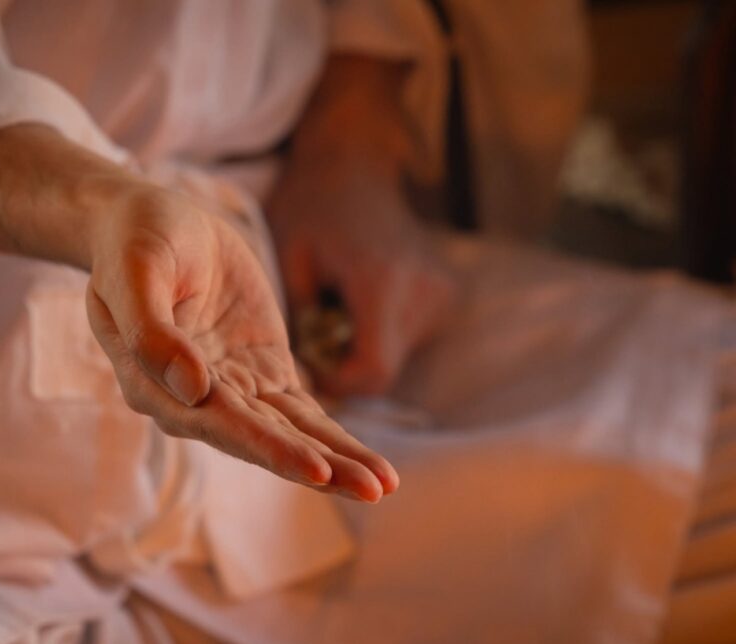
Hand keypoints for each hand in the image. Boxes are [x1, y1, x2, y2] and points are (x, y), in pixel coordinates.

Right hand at [85, 187, 397, 501]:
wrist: (151, 224)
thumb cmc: (134, 243)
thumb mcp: (134, 273)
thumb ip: (152, 331)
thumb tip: (193, 389)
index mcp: (155, 385)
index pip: (219, 424)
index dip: (268, 448)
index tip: (315, 469)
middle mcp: (193, 402)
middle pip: (262, 441)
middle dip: (317, 467)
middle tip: (371, 490)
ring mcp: (231, 390)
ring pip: (289, 434)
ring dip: (335, 462)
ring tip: (382, 486)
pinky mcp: (260, 374)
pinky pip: (301, 413)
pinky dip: (334, 438)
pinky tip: (369, 465)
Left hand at [267, 155, 456, 395]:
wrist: (355, 165)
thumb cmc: (310, 207)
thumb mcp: (286, 261)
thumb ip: (298, 323)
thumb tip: (301, 378)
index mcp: (383, 281)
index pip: (375, 371)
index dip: (339, 385)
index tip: (309, 367)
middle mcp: (426, 290)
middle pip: (386, 369)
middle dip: (345, 364)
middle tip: (315, 331)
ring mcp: (445, 292)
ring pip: (398, 357)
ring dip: (362, 346)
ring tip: (338, 305)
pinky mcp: (450, 294)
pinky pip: (410, 338)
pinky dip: (380, 332)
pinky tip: (360, 299)